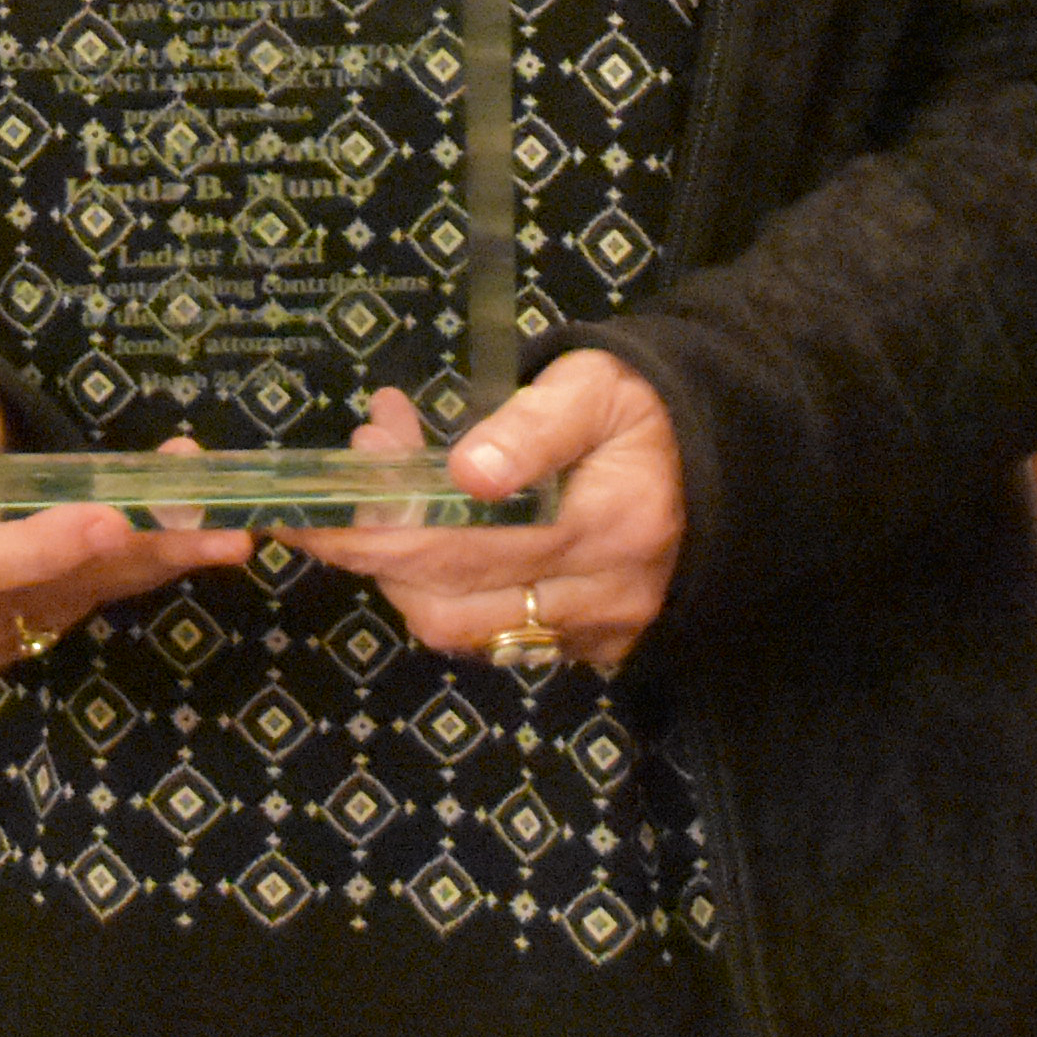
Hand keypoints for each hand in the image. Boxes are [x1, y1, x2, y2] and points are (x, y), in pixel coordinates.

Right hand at [0, 347, 247, 674]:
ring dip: (141, 570)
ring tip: (218, 530)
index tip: (107, 518)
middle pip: (11, 603)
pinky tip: (187, 544)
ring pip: (52, 612)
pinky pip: (64, 616)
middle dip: (115, 562)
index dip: (29, 551)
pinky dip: (126, 578)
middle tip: (203, 530)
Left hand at [300, 349, 685, 672]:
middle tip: (343, 495)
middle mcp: (604, 597)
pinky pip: (495, 641)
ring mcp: (597, 634)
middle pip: (454, 610)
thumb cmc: (641, 410)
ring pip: (465, 635)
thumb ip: (532, 424)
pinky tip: (432, 538)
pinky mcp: (590, 650)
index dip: (383, 535)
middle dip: (379, 557)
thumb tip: (467, 472)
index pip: (471, 550)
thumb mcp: (594, 386)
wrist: (718, 456)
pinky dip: (446, 596)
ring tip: (384, 506)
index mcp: (611, 526)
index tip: (317, 510)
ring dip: (404, 577)